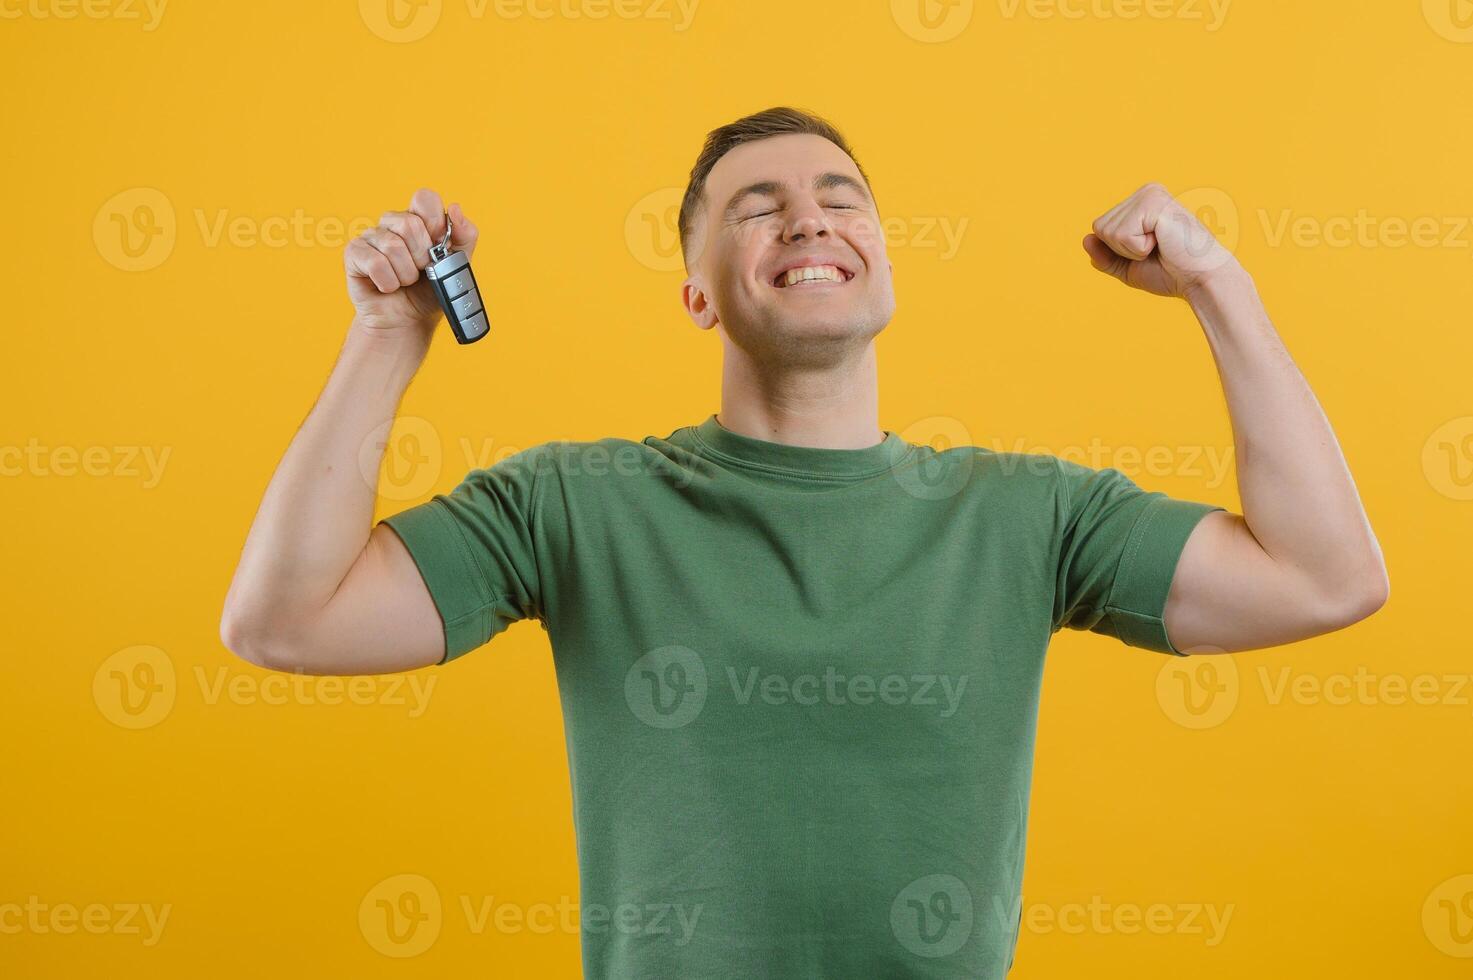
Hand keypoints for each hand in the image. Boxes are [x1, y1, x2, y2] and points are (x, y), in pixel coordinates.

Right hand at [344, 187, 479, 334]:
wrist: (410, 322)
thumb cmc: (430, 291)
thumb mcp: (457, 265)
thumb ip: (465, 236)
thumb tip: (455, 209)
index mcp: (418, 219)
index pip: (425, 198)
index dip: (435, 223)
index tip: (439, 246)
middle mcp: (392, 222)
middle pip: (409, 224)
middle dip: (422, 257)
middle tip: (421, 271)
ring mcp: (371, 236)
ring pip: (393, 246)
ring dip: (406, 274)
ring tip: (404, 282)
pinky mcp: (354, 253)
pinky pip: (375, 262)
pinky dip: (388, 282)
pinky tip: (387, 287)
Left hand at [1082, 182, 1238, 298]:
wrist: (1200, 279)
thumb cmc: (1172, 273)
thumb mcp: (1129, 267)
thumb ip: (1105, 256)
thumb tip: (1085, 239)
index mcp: (1141, 203)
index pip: (1101, 229)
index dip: (1118, 252)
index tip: (1150, 253)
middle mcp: (1145, 192)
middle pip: (1100, 228)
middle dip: (1122, 250)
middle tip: (1156, 251)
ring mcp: (1149, 194)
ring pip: (1107, 231)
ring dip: (1131, 250)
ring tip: (1161, 246)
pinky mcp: (1153, 202)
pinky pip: (1121, 234)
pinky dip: (1137, 248)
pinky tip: (1162, 242)